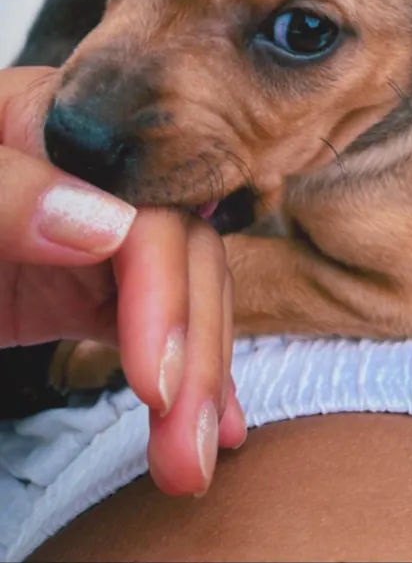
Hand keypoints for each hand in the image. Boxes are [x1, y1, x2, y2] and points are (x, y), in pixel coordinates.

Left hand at [0, 67, 245, 495]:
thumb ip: (5, 196)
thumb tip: (107, 226)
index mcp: (54, 131)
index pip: (144, 201)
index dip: (162, 285)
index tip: (154, 377)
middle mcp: (96, 181)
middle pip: (182, 253)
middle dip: (192, 351)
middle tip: (187, 452)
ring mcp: (96, 237)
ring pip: (183, 294)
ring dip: (197, 377)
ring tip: (192, 461)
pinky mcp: (90, 288)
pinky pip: (155, 323)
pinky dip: (185, 368)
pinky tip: (212, 417)